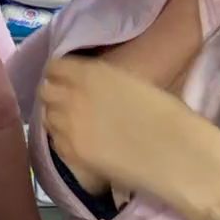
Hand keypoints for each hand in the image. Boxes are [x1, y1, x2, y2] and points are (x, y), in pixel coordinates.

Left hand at [40, 53, 188, 196]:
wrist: (174, 151)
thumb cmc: (163, 113)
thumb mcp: (126, 81)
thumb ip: (98, 81)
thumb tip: (86, 87)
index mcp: (88, 73)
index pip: (54, 67)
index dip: (59, 74)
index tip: (65, 81)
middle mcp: (70, 95)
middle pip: (46, 90)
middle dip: (55, 95)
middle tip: (69, 104)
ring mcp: (66, 124)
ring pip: (47, 117)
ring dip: (58, 118)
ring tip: (76, 125)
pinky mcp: (69, 151)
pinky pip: (55, 141)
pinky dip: (63, 140)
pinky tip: (81, 143)